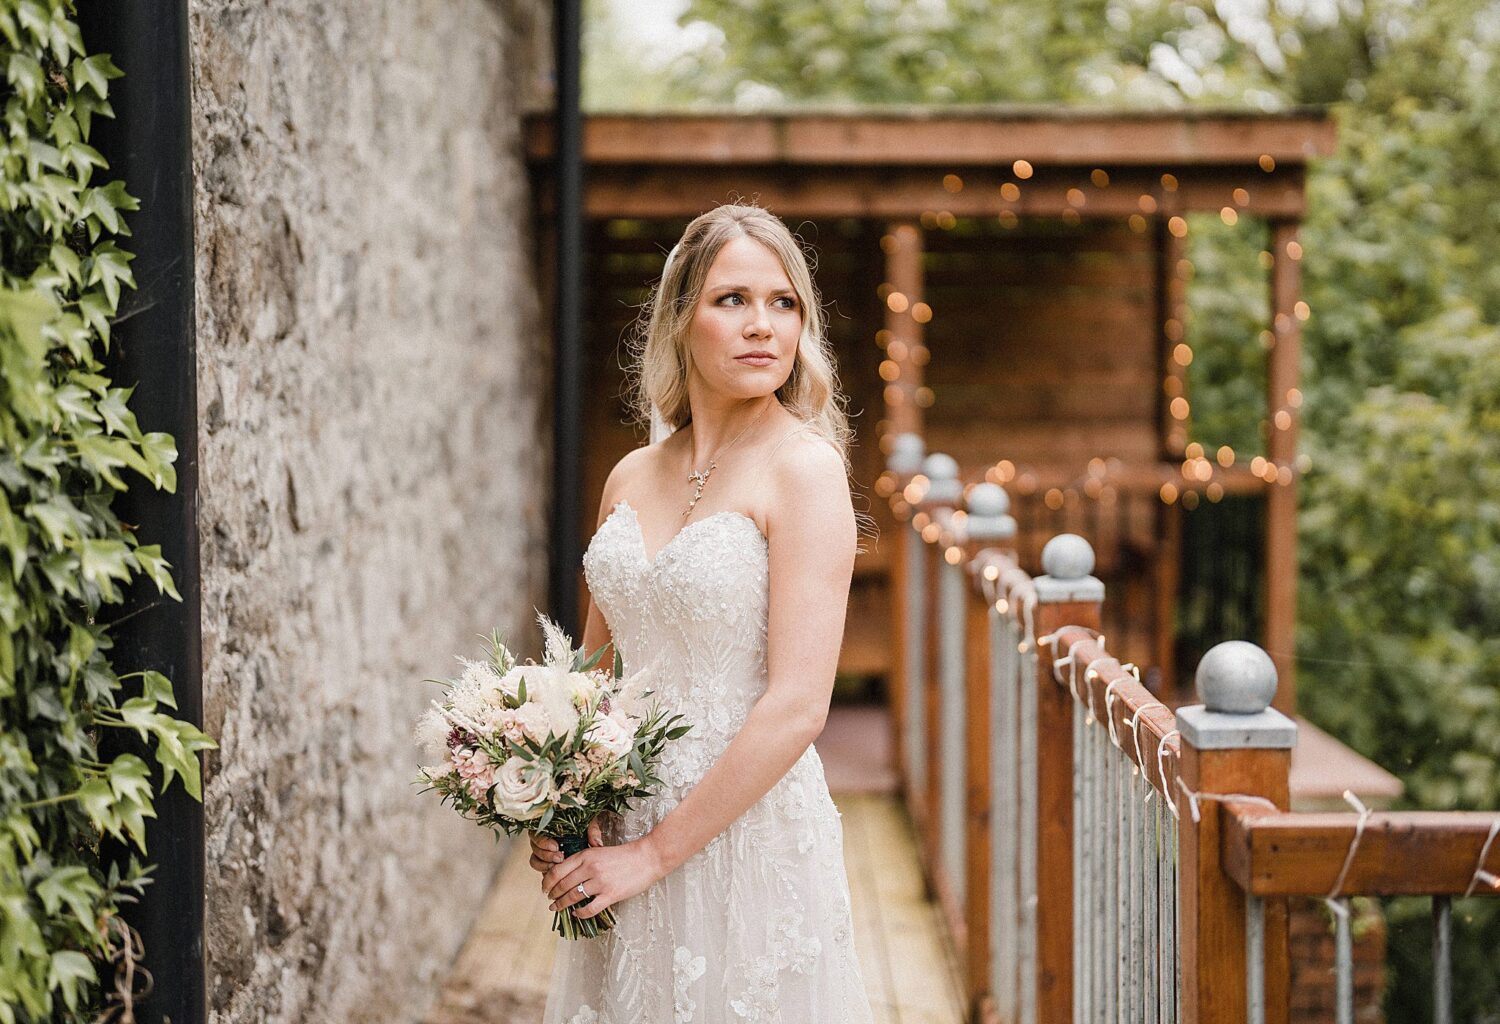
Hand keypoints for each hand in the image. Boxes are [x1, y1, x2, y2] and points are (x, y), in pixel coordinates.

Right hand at [528, 816, 603, 872]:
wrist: (591, 846)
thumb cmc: (587, 831)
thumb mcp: (590, 825)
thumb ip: (593, 830)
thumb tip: (596, 843)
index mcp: (548, 828)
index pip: (537, 834)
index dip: (544, 842)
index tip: (555, 846)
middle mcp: (543, 841)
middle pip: (534, 849)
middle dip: (546, 855)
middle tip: (560, 858)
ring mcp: (544, 855)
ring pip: (535, 861)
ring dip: (545, 865)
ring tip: (558, 867)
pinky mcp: (547, 866)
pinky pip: (541, 871)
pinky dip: (547, 874)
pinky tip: (558, 876)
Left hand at [541, 834, 666, 920]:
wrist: (647, 858)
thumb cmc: (625, 855)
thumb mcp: (600, 851)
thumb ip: (584, 860)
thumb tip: (567, 873)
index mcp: (586, 855)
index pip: (558, 870)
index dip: (548, 881)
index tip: (545, 887)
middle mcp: (590, 868)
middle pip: (562, 885)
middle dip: (553, 894)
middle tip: (549, 900)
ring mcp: (600, 882)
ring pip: (573, 897)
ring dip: (562, 904)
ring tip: (557, 908)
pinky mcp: (610, 895)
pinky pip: (590, 908)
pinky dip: (580, 913)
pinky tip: (576, 914)